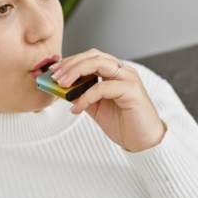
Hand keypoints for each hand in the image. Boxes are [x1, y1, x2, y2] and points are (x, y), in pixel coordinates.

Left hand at [48, 49, 166, 152]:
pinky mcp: (132, 91)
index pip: (91, 57)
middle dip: (71, 64)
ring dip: (76, 72)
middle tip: (55, 76)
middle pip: (93, 56)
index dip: (71, 61)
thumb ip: (81, 96)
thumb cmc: (124, 124)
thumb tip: (61, 89)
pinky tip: (77, 108)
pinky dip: (86, 96)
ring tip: (62, 85)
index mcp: (115, 72)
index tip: (53, 70)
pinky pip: (103, 88)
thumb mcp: (96, 108)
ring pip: (99, 63)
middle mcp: (123, 71)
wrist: (143, 142)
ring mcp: (129, 79)